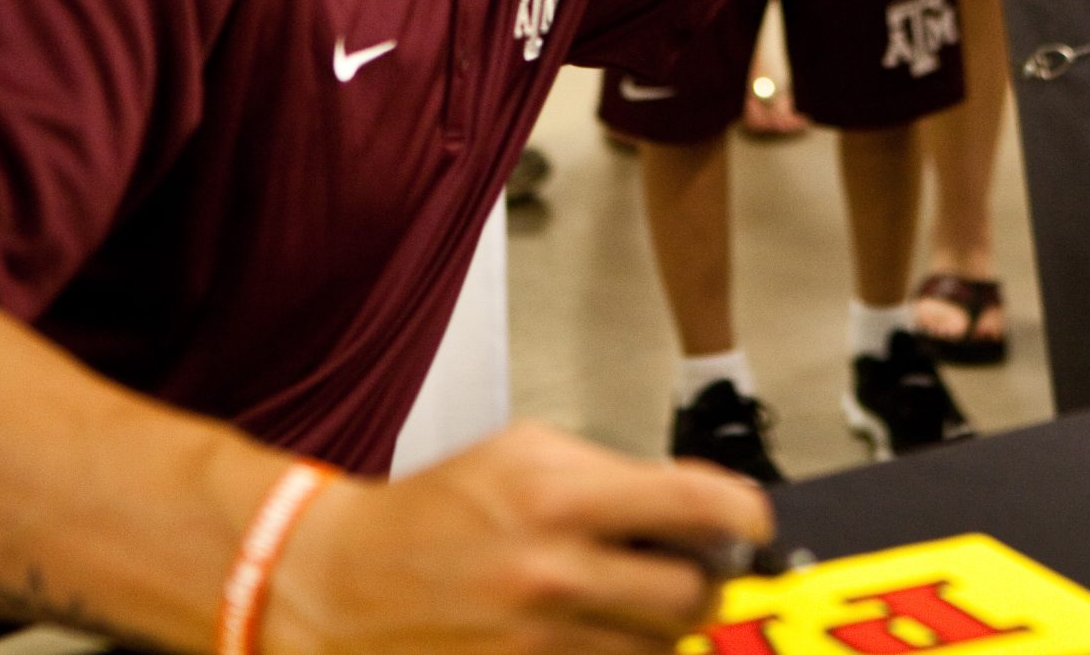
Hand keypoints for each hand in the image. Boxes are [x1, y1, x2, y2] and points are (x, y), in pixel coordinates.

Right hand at [267, 422, 769, 654]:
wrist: (339, 584)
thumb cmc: (434, 512)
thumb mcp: (523, 455)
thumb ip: (616, 473)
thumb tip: (700, 500)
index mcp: (557, 499)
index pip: (695, 508)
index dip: (743, 515)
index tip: (750, 522)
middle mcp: (554, 574)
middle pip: (692, 595)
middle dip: (698, 579)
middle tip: (680, 566)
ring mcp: (541, 643)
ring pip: (659, 647)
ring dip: (655, 624)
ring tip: (617, 597)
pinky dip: (619, 653)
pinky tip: (591, 629)